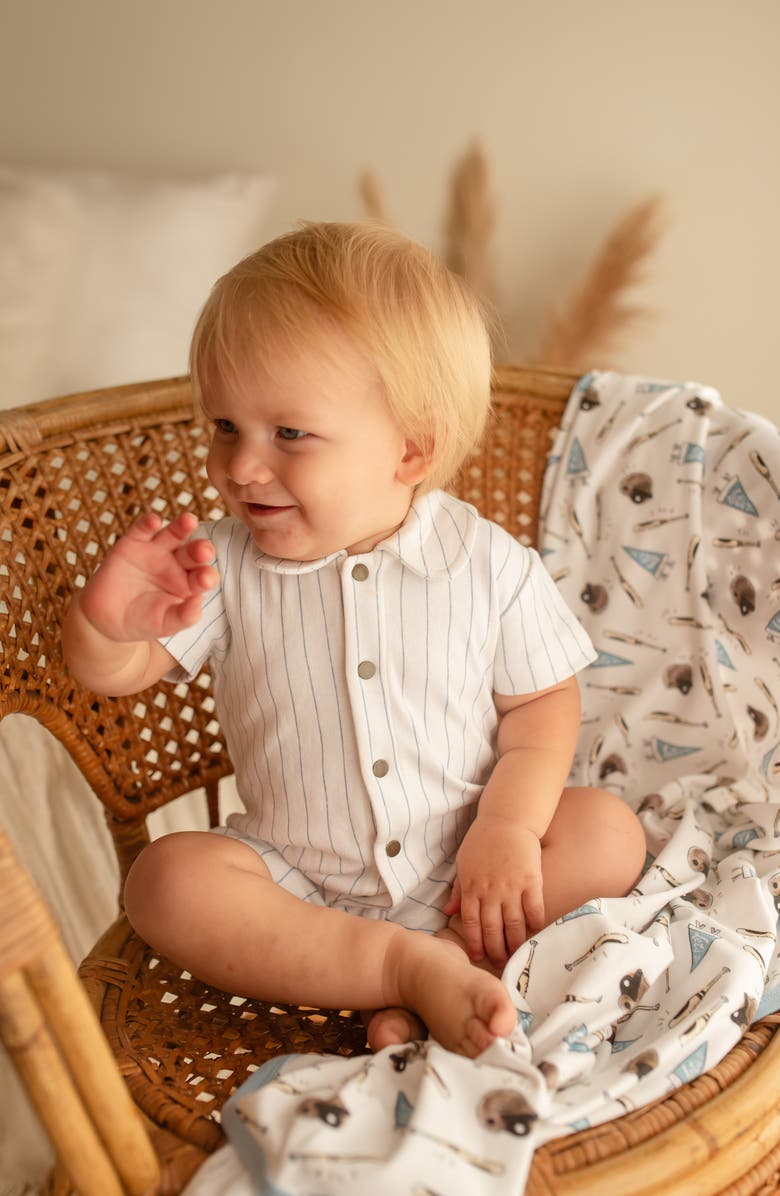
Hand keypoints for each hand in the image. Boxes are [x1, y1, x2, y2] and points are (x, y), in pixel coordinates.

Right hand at [77, 512, 217, 641]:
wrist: (107, 619)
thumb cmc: (143, 622)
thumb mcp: (165, 624)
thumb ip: (184, 616)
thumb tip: (199, 605)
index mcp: (190, 583)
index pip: (203, 576)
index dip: (207, 576)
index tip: (207, 580)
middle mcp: (177, 563)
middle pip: (193, 552)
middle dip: (201, 549)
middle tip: (205, 551)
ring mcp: (156, 551)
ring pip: (173, 534)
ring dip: (182, 526)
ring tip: (189, 521)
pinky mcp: (133, 543)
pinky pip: (142, 530)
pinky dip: (147, 523)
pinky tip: (154, 521)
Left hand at [443, 817, 544, 967]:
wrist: (507, 819)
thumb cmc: (483, 840)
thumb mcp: (463, 863)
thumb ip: (458, 890)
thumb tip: (446, 913)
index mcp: (472, 887)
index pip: (470, 923)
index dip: (474, 943)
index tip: (479, 956)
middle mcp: (491, 891)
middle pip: (492, 929)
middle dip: (495, 950)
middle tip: (500, 963)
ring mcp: (511, 887)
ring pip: (513, 924)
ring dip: (515, 943)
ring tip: (517, 955)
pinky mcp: (531, 881)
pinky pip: (534, 910)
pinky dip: (535, 925)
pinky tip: (535, 934)